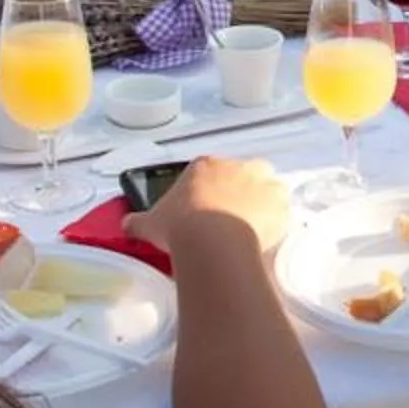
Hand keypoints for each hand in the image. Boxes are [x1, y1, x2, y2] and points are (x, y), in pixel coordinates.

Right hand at [128, 155, 290, 254]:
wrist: (211, 241)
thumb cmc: (179, 227)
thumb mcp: (151, 223)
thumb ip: (138, 221)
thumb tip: (125, 224)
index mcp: (204, 165)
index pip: (212, 172)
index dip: (212, 190)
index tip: (209, 210)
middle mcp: (235, 166)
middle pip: (244, 174)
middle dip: (241, 192)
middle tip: (232, 219)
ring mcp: (260, 181)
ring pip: (268, 187)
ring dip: (263, 202)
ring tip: (253, 229)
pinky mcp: (278, 201)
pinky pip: (283, 208)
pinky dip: (277, 220)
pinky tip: (267, 236)